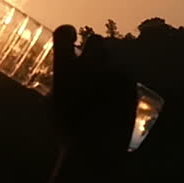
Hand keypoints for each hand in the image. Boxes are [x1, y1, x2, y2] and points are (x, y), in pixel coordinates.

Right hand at [50, 25, 137, 168]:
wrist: (96, 150)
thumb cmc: (69, 135)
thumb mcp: (53, 111)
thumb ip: (55, 93)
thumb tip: (55, 88)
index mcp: (64, 68)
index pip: (64, 32)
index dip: (67, 33)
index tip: (71, 38)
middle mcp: (88, 64)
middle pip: (95, 40)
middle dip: (95, 51)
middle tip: (94, 68)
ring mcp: (111, 71)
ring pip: (113, 63)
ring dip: (110, 74)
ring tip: (107, 98)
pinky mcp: (130, 83)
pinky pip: (127, 78)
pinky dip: (125, 89)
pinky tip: (120, 106)